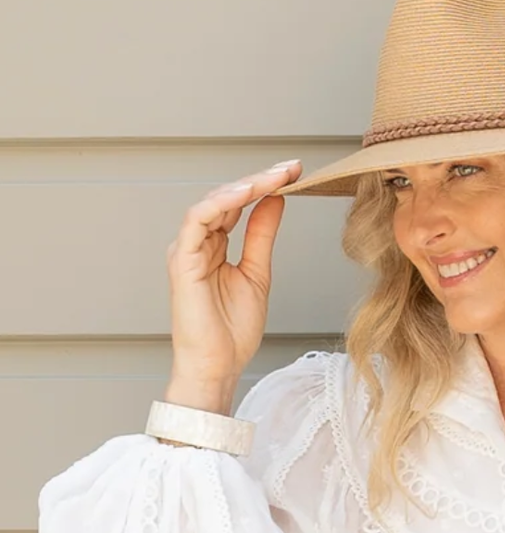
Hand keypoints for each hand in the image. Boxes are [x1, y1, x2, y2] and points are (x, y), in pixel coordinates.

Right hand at [164, 159, 302, 408]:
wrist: (218, 365)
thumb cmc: (232, 331)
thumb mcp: (258, 273)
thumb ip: (262, 235)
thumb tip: (275, 200)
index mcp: (214, 247)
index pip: (237, 205)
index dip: (264, 186)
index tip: (294, 173)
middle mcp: (197, 243)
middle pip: (226, 198)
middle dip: (259, 179)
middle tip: (290, 167)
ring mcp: (187, 250)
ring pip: (212, 202)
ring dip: (245, 185)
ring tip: (274, 175)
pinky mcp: (182, 260)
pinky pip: (199, 219)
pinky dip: (223, 203)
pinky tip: (248, 192)